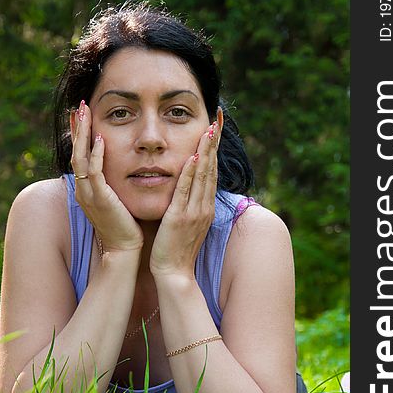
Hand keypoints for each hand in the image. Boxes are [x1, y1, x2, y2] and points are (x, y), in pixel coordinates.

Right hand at [70, 101, 143, 251]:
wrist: (125, 250)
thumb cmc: (126, 227)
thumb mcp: (116, 201)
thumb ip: (114, 184)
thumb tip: (125, 167)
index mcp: (87, 190)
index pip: (80, 156)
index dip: (80, 135)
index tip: (82, 116)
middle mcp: (83, 190)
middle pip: (75, 152)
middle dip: (77, 128)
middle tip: (79, 105)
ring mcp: (89, 194)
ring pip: (80, 157)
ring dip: (83, 133)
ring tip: (84, 112)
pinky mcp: (100, 199)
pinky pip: (94, 172)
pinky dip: (96, 154)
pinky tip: (100, 138)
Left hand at [150, 109, 222, 277]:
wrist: (175, 273)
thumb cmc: (177, 248)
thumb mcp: (187, 223)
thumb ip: (189, 204)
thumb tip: (188, 187)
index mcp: (206, 206)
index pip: (211, 171)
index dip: (214, 148)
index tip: (215, 128)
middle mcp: (204, 206)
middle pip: (211, 168)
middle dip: (214, 142)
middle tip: (217, 119)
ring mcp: (195, 212)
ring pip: (202, 176)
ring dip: (205, 152)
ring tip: (208, 130)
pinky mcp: (181, 218)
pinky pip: (185, 192)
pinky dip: (189, 174)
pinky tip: (191, 158)